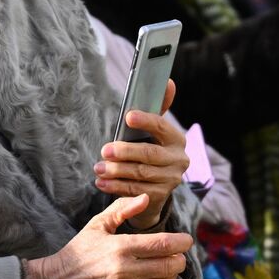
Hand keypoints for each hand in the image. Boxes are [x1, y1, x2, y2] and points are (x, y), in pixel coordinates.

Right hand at [26, 194, 193, 278]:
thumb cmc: (79, 251)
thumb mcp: (97, 225)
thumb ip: (122, 209)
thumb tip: (145, 198)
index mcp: (120, 248)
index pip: (162, 245)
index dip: (181, 242)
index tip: (187, 240)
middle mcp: (124, 271)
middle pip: (169, 266)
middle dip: (179, 259)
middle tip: (179, 254)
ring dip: (171, 274)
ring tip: (168, 266)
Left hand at [95, 80, 188, 228]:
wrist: (154, 190)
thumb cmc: (149, 153)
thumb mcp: (153, 133)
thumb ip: (157, 109)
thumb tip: (168, 81)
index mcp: (177, 140)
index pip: (162, 127)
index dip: (146, 121)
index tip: (128, 117)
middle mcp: (179, 160)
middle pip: (150, 154)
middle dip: (125, 152)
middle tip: (104, 150)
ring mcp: (171, 180)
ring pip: (141, 174)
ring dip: (116, 171)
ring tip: (98, 167)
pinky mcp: (160, 196)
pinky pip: (135, 191)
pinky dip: (116, 186)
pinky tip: (101, 182)